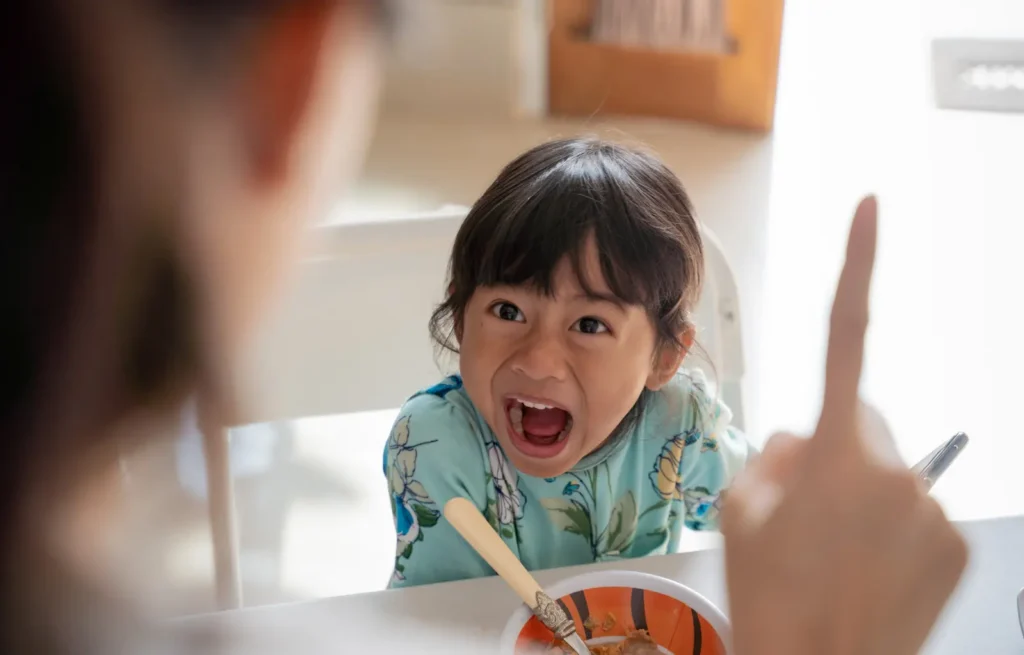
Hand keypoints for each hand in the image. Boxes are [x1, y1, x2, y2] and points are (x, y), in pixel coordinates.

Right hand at [721, 197, 967, 654]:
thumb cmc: (772, 603)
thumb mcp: (737, 511)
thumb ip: (771, 451)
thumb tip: (803, 437)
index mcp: (833, 450)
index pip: (844, 333)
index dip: (857, 263)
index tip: (871, 207)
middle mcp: (893, 467)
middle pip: (860, 417)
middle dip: (833, 445)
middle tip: (802, 510)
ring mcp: (931, 506)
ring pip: (888, 467)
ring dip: (860, 491)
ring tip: (832, 551)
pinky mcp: (957, 542)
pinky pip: (917, 507)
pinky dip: (892, 526)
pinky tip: (865, 567)